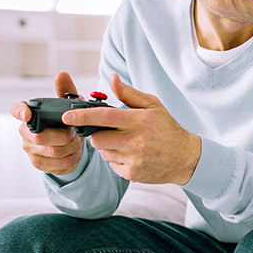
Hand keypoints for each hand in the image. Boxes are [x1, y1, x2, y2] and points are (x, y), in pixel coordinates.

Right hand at [11, 71, 84, 175]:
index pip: (16, 109)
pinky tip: (74, 153)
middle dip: (64, 136)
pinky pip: (58, 164)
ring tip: (77, 142)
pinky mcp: (38, 162)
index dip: (20, 112)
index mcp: (30, 113)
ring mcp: (30, 148)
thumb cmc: (68, 122)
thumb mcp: (71, 106)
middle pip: (41, 136)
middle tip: (75, 133)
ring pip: (53, 151)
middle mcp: (25, 130)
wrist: (73, 145)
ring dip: (72, 147)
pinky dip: (72, 158)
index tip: (28, 115)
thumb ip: (67, 91)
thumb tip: (62, 74)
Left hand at [63, 74, 200, 184]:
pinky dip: (116, 159)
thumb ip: (129, 93)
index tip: (67, 116)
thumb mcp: (153, 105)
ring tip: (126, 143)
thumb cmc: (167, 128)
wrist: (185, 157)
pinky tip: (131, 154)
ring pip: (103, 152)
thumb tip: (111, 79)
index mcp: (139, 121)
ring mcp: (133, 159)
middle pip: (97, 139)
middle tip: (110, 131)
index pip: (105, 117)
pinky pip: (111, 165)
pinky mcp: (132, 174)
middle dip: (97, 134)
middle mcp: (135, 141)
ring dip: (108, 147)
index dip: (83, 116)